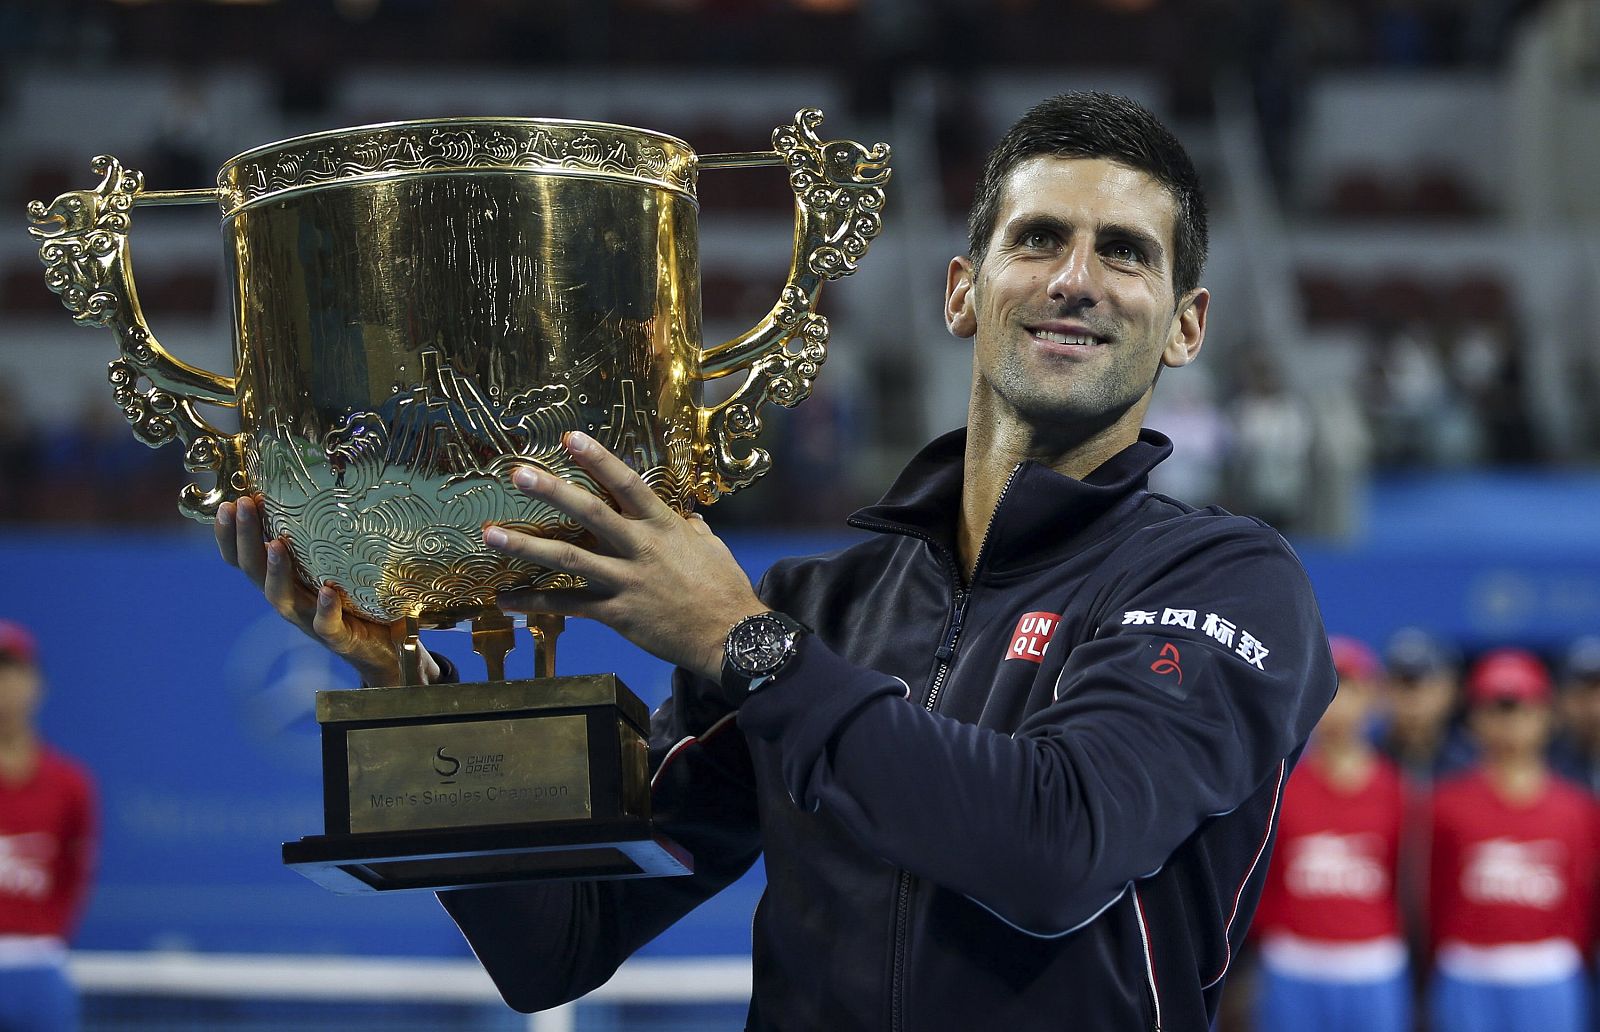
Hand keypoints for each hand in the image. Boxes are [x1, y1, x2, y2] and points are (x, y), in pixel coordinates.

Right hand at [214, 495, 438, 686]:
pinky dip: (324, 609)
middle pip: (254, 571)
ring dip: (275, 572)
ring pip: (282, 598)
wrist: (386, 653)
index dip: (230, 535)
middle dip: (244, 538)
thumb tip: (327, 484)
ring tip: (275, 545)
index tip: (226, 504)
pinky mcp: (338, 638)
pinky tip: (326, 591)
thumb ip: (325, 539)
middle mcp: (291, 600)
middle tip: (241, 506)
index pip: (245, 558)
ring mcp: (311, 620)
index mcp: (285, 581)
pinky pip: (326, 625)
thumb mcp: (337, 566)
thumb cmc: (360, 602)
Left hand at [485, 431, 766, 681]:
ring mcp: (626, 581)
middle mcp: (640, 547)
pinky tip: (505, 599)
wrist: (731, 636)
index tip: (569, 437)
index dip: (597, 458)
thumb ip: (689, 526)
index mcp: (663, 525)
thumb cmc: (724, 587)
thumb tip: (683, 512)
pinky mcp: (616, 613)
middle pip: (589, 512)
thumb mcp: (711, 546)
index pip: (626, 483)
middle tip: (517, 473)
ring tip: (490, 535)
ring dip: (526, 546)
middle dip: (551, 491)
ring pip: (568, 558)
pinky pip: (568, 605)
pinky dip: (534, 602)